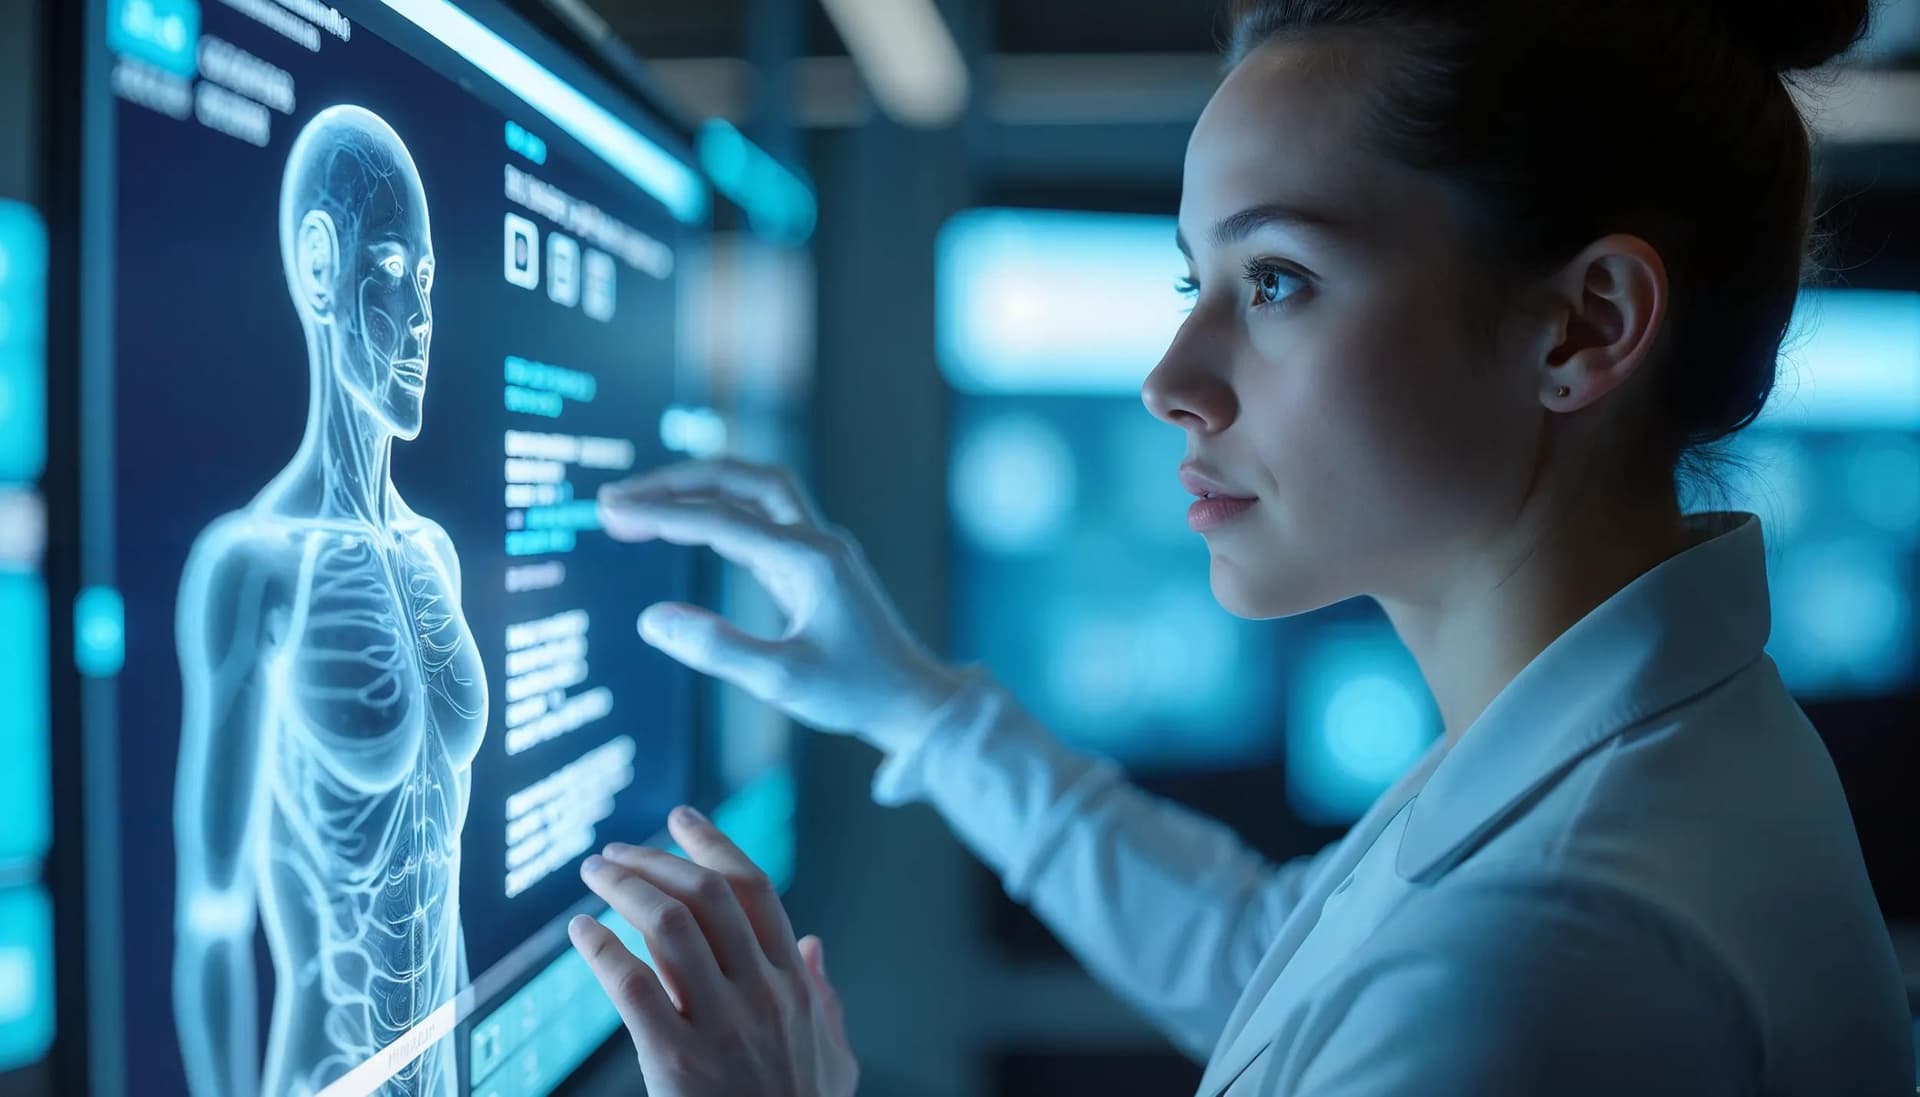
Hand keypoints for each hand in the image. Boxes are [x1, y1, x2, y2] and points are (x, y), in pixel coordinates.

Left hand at [570, 806, 857, 1096]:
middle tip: (615, 851)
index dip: (715, 845)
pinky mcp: (677, 1061)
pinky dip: (601, 948)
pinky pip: (632, 985)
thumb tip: (815, 944)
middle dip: (655, 859)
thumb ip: (825, 999)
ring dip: (624, 889)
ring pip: (670, 925)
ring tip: (594, 877)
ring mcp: (720, 1025)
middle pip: (707, 895)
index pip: (755, 891)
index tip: (681, 818)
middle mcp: (761, 994)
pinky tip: (581, 933)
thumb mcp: (834, 1060)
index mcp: (795, 987)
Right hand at [598, 457, 966, 750]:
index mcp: (808, 560)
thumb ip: (717, 649)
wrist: (910, 699)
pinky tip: (687, 526)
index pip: (722, 521)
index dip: (662, 515)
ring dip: (700, 486)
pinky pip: (761, 517)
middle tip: (618, 499)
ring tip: (644, 502)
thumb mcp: (781, 682)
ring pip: (755, 489)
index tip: (611, 513)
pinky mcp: (814, 562)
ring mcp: (818, 547)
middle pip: (742, 480)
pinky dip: (718, 511)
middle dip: (677, 482)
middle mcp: (815, 541)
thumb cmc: (853, 693)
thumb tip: (652, 618)